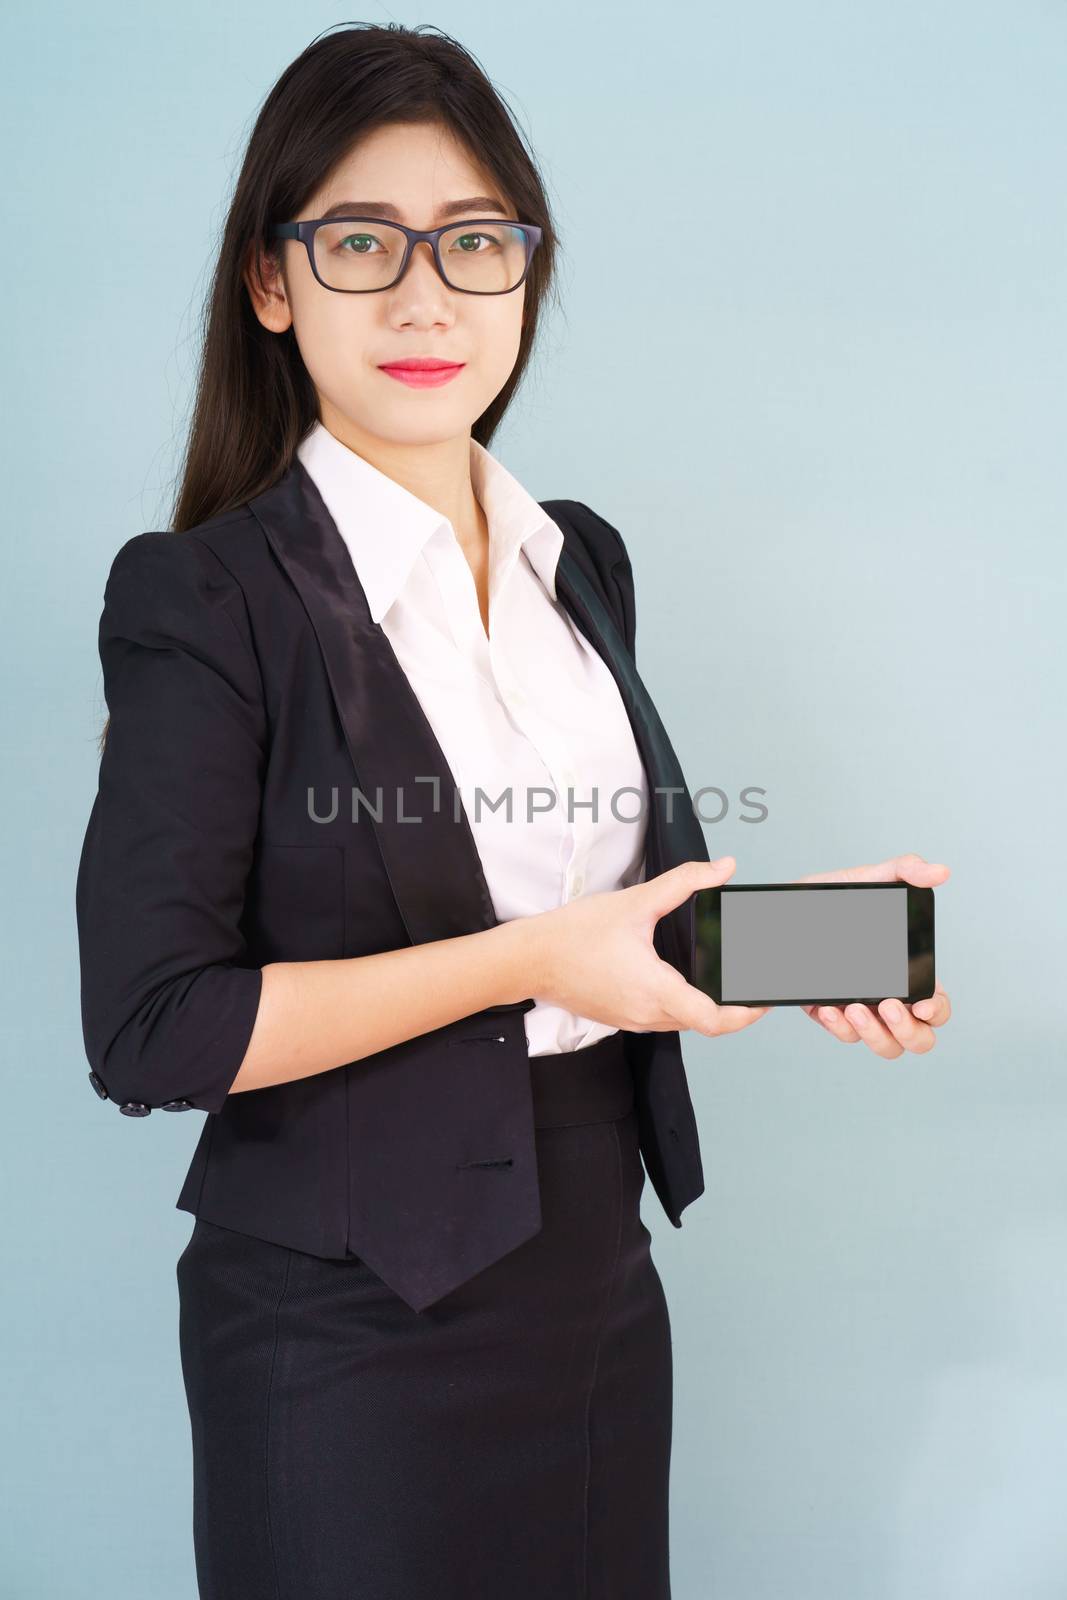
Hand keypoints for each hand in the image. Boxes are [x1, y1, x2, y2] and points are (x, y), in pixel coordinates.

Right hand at [528, 857, 771, 1037]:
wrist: (528, 959)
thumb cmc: (573, 935)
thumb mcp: (634, 902)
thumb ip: (684, 883)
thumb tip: (722, 869)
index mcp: (656, 990)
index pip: (715, 1021)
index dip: (747, 1013)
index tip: (764, 997)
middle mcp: (648, 1014)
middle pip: (706, 1024)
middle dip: (734, 1006)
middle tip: (753, 982)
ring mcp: (633, 1020)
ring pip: (684, 1021)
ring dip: (708, 1006)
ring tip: (726, 979)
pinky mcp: (621, 1018)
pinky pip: (662, 1017)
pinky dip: (682, 1003)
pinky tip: (685, 978)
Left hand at [795, 852, 951, 1057]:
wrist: (785, 908)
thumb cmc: (835, 896)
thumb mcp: (869, 878)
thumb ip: (905, 870)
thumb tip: (941, 871)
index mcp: (908, 970)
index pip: (937, 1005)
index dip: (937, 1011)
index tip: (921, 1003)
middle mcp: (889, 996)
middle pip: (918, 1038)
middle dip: (909, 1031)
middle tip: (888, 1005)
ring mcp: (861, 1008)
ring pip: (884, 1045)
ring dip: (873, 1033)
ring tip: (853, 1007)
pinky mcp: (830, 1012)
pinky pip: (844, 1035)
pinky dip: (839, 1027)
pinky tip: (828, 1007)